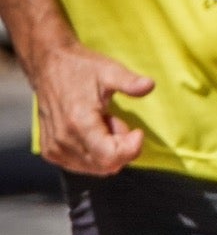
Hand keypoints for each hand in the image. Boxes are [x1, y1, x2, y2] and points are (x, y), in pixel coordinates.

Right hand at [32, 43, 153, 175]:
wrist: (49, 66)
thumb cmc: (81, 68)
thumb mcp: (110, 70)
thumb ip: (129, 81)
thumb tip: (149, 85)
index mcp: (79, 123)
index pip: (110, 158)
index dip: (131, 149)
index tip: (137, 131)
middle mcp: (64, 140)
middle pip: (106, 165)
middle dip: (121, 148)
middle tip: (116, 121)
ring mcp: (54, 148)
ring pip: (95, 168)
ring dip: (107, 150)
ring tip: (102, 123)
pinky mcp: (50, 151)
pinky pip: (81, 165)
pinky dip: (93, 153)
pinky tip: (92, 132)